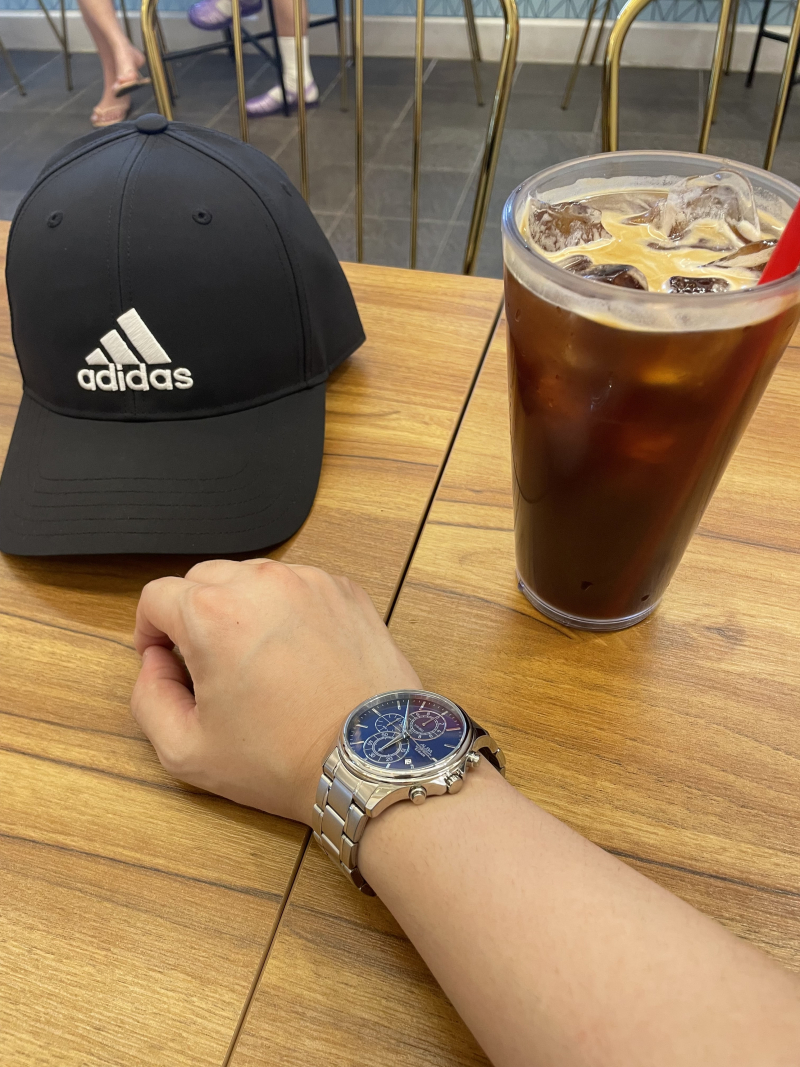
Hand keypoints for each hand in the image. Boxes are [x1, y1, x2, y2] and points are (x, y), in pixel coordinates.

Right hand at [131, 559, 420, 824]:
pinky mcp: (344, 591)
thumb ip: (148, 698)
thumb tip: (155, 663)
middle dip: (194, 617)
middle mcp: (261, 584)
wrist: (370, 759)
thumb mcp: (187, 750)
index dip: (151, 630)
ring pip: (252, 579)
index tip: (165, 658)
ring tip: (258, 661)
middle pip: (203, 580)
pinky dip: (287, 610)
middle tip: (210, 666)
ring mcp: (308, 582)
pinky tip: (297, 655)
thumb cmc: (285, 759)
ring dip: (242, 609)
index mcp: (213, 614)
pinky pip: (297, 586)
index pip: (157, 596)